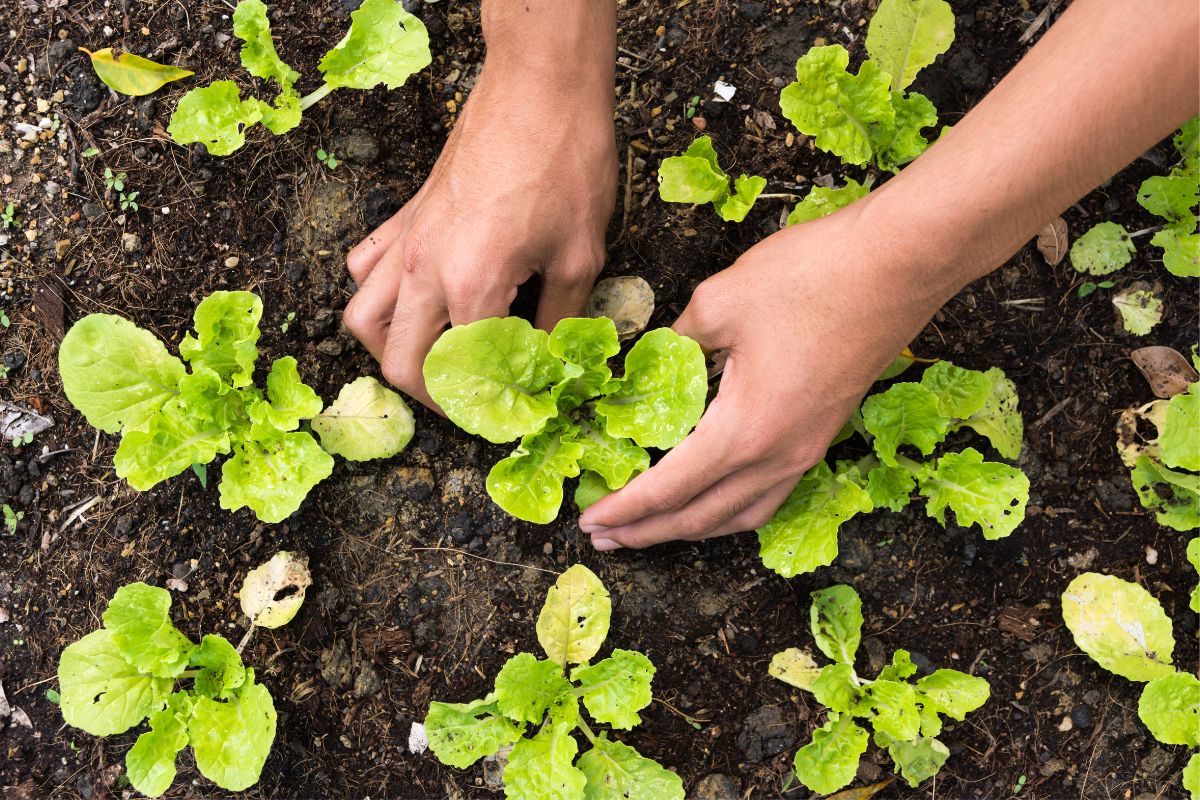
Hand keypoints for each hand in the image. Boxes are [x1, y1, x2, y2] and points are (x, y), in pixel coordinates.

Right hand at [343, 62, 616, 407]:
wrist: (540, 87)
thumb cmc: (567, 162)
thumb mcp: (581, 255)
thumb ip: (560, 321)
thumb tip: (551, 364)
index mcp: (472, 285)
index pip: (464, 374)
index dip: (489, 406)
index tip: (514, 412)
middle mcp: (425, 269)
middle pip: (400, 362)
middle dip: (433, 396)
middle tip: (471, 401)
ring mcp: (407, 241)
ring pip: (363, 319)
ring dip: (392, 351)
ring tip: (433, 360)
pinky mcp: (406, 216)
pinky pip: (367, 268)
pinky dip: (378, 296)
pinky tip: (415, 300)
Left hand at [578, 198, 956, 548]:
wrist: (900, 263)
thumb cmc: (811, 277)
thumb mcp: (719, 302)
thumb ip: (674, 342)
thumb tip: (649, 361)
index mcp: (744, 431)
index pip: (668, 489)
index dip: (624, 509)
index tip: (589, 521)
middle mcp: (777, 456)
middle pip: (701, 517)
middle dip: (648, 531)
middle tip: (604, 536)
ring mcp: (807, 450)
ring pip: (740, 515)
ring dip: (690, 527)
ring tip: (651, 528)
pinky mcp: (824, 435)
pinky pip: (769, 495)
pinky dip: (730, 510)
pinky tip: (714, 498)